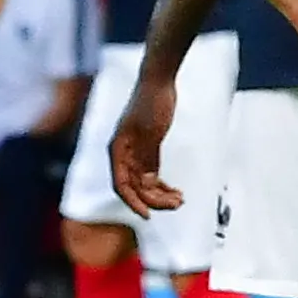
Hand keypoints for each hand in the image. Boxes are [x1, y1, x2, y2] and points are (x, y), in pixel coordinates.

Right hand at [109, 64, 183, 213]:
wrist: (158, 81)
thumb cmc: (151, 102)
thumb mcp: (150, 130)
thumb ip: (146, 156)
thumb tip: (145, 183)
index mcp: (118, 150)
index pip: (121, 185)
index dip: (134, 203)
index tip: (148, 216)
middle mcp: (123, 155)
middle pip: (135, 188)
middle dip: (155, 199)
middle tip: (177, 204)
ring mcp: (135, 154)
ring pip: (144, 184)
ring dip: (161, 195)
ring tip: (180, 200)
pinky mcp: (148, 151)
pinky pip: (152, 176)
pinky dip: (163, 186)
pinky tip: (177, 192)